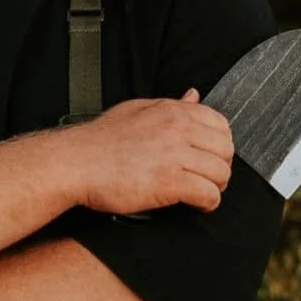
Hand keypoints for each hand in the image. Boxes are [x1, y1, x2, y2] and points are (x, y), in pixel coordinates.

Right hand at [69, 88, 233, 216]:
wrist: (75, 163)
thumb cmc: (100, 140)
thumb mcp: (137, 110)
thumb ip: (170, 104)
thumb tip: (194, 95)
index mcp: (172, 111)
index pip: (220, 124)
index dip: (219, 145)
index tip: (208, 158)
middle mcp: (177, 129)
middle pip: (225, 150)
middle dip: (220, 167)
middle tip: (206, 179)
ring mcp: (174, 155)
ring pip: (221, 174)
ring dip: (215, 187)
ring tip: (200, 193)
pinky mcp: (169, 183)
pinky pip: (208, 195)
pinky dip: (207, 204)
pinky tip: (195, 205)